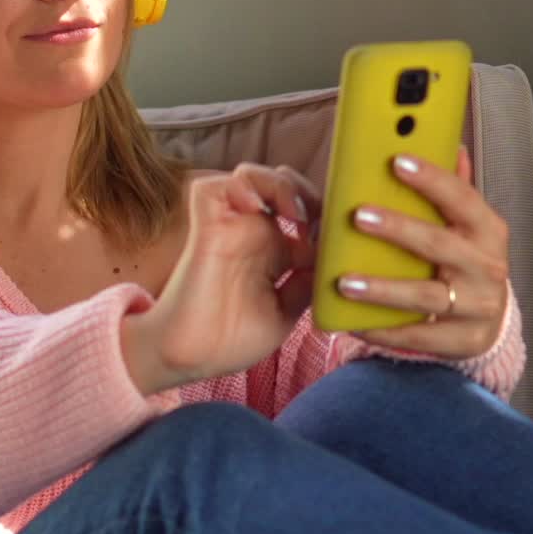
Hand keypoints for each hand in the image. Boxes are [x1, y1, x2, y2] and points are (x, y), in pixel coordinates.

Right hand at [122, 164, 320, 393]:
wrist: (189, 358)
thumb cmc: (230, 341)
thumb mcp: (285, 313)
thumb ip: (306, 284)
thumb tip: (332, 258)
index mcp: (274, 253)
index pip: (305, 212)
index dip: (327, 214)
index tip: (343, 236)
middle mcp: (253, 234)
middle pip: (282, 183)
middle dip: (307, 191)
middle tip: (319, 219)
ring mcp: (229, 228)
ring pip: (251, 175)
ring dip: (278, 185)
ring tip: (293, 215)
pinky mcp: (206, 228)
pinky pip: (214, 187)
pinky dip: (239, 187)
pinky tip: (256, 209)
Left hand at [338, 146, 508, 357]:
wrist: (492, 320)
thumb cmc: (469, 264)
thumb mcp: (468, 227)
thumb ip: (454, 191)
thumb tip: (449, 145)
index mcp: (487, 231)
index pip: (461, 198)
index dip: (431, 179)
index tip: (398, 162)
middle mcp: (485, 267)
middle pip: (438, 245)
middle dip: (397, 229)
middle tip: (358, 216)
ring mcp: (476, 306)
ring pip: (424, 297)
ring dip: (382, 289)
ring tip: (345, 282)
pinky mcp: (462, 340)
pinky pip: (416, 336)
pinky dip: (383, 330)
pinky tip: (352, 321)